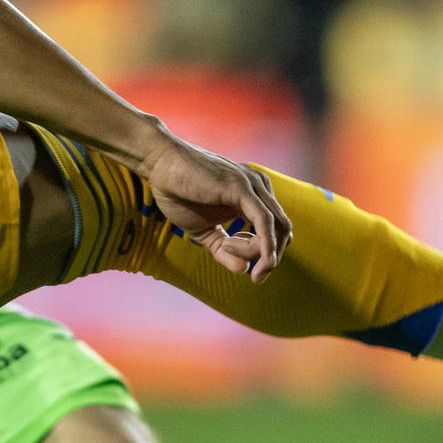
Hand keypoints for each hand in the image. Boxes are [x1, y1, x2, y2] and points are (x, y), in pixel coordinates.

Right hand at [139, 132, 291, 281]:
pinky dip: (265, 245)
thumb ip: (223, 250)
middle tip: (256, 278)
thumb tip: (245, 271)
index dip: (268, 255)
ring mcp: (252, 185)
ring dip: (266, 255)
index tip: (248, 270)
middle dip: (273, 259)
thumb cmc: (178, 192)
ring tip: (241, 263)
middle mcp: (259, 187)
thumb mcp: (203, 231)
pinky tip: (256, 261)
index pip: (276, 229)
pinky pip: (264, 221)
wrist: (160, 164)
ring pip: (278, 228)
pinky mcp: (241, 187)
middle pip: (283, 231)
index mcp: (253, 195)